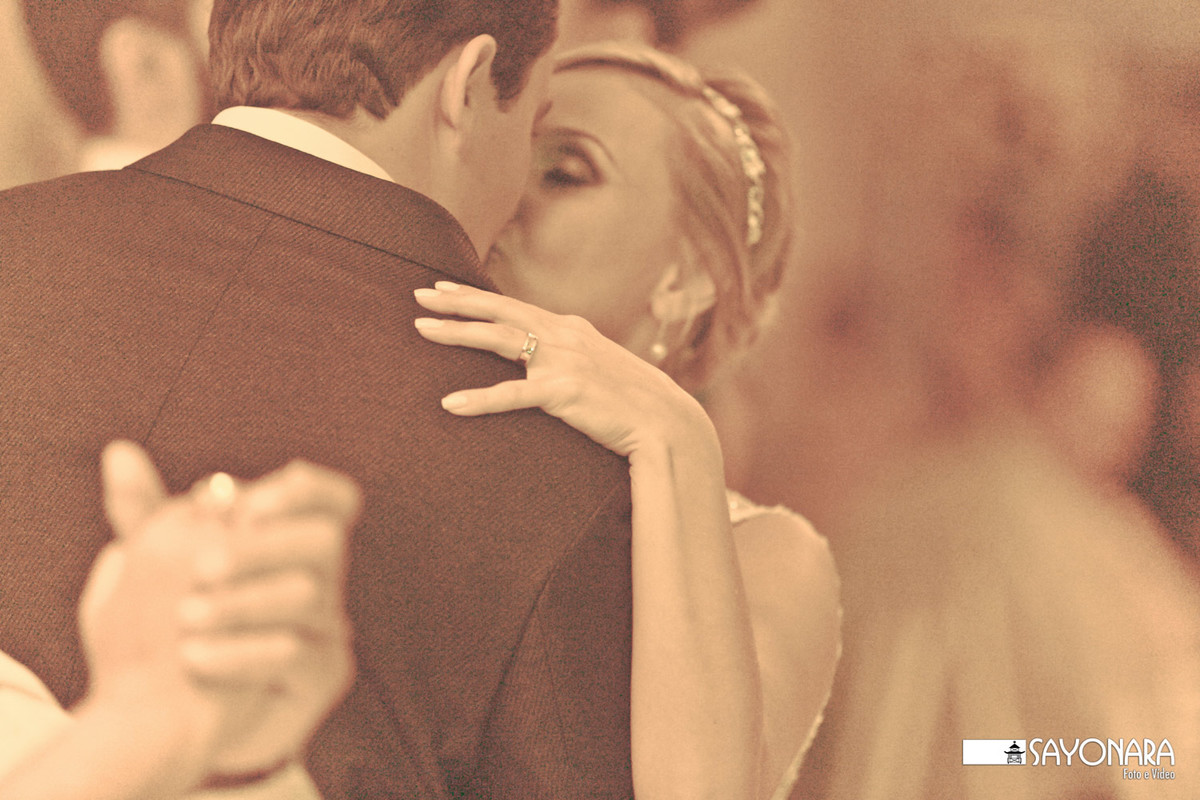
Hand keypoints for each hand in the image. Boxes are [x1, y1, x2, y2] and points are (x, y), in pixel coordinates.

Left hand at [82, 442, 359, 783]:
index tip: (249, 505)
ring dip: (244, 600)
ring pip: (310, 595)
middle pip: (326, 539)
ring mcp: (329, 627)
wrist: (185, 716)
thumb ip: (151, 514)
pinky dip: (243, 652)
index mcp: (294, 542)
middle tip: (202, 565)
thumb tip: (118, 453)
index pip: (332, 498)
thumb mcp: (163, 568)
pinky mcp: (324, 675)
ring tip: (186, 616)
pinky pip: (298, 654)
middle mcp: (323, 578)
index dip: (304, 491)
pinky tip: (194, 657)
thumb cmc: (183, 627)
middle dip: (263, 545)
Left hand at [413, 282, 712, 457]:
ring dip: (458, 333)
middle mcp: (565, 336)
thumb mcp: (599, 368)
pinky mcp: (564, 392)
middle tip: (420, 295)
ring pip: (499, 340)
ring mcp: (564, 361)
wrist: (666, 422)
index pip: (514, 306)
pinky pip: (512, 395)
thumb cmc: (632, 401)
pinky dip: (479, 399)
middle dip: (457, 303)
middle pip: (500, 312)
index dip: (475, 296)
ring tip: (423, 330)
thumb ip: (569, 358)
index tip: (442, 288)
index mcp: (571, 329)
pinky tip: (451, 403)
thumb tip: (540, 361)